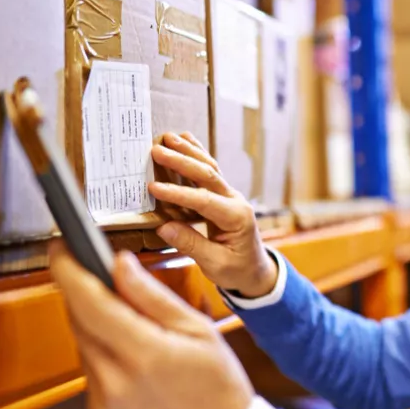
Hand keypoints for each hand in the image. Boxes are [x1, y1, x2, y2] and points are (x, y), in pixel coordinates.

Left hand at [48, 242, 254, 408]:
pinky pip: (92, 375)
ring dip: (100, 329)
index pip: (89, 300)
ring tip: (139, 333)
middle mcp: (115, 380)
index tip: (60, 247)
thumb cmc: (219, 388)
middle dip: (88, 295)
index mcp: (144, 352)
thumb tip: (120, 263)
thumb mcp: (199, 331)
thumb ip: (153, 296)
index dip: (68, 268)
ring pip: (85, 347)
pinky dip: (106, 359)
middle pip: (81, 321)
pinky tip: (137, 365)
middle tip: (106, 280)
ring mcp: (103, 403)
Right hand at [148, 132, 276, 297]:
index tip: (153, 187)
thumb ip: (192, 245)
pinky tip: (186, 140)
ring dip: (189, 152)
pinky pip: (209, 172)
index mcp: (236, 218)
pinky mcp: (223, 196)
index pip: (205, 201)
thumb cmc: (238, 270)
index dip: (178, 194)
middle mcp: (235, 201)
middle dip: (182, 161)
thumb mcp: (216, 265)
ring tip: (168, 137)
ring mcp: (231, 196)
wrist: (256, 271)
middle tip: (156, 150)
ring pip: (209, 168)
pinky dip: (197, 155)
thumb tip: (164, 227)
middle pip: (208, 175)